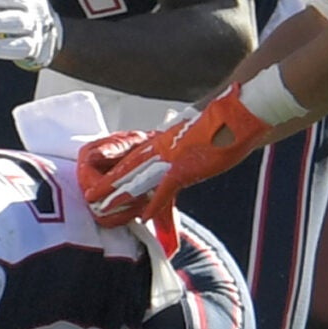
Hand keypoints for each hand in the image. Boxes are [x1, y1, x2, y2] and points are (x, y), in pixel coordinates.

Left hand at [77, 84, 276, 230]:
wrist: (238, 112)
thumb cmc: (223, 124)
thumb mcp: (197, 138)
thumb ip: (185, 152)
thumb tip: (185, 159)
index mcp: (165, 142)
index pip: (134, 157)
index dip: (117, 171)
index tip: (102, 183)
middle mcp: (163, 148)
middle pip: (128, 167)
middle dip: (107, 183)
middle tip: (89, 197)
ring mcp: (173, 157)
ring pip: (137, 177)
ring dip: (118, 192)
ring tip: (98, 202)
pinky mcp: (187, 167)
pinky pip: (167, 187)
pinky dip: (156, 203)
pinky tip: (144, 216)